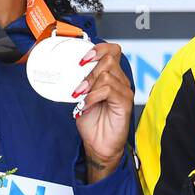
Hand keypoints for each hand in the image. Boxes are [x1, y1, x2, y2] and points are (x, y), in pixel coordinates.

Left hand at [74, 41, 132, 181]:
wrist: (99, 145)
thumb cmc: (93, 122)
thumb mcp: (82, 96)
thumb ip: (82, 81)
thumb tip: (70, 70)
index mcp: (113, 77)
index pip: (112, 50)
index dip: (98, 49)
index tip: (82, 59)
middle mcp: (121, 82)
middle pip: (110, 58)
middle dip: (89, 70)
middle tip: (79, 85)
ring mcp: (125, 91)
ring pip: (108, 73)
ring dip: (89, 83)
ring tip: (80, 96)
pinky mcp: (125, 103)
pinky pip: (108, 90)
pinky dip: (93, 96)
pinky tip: (86, 105)